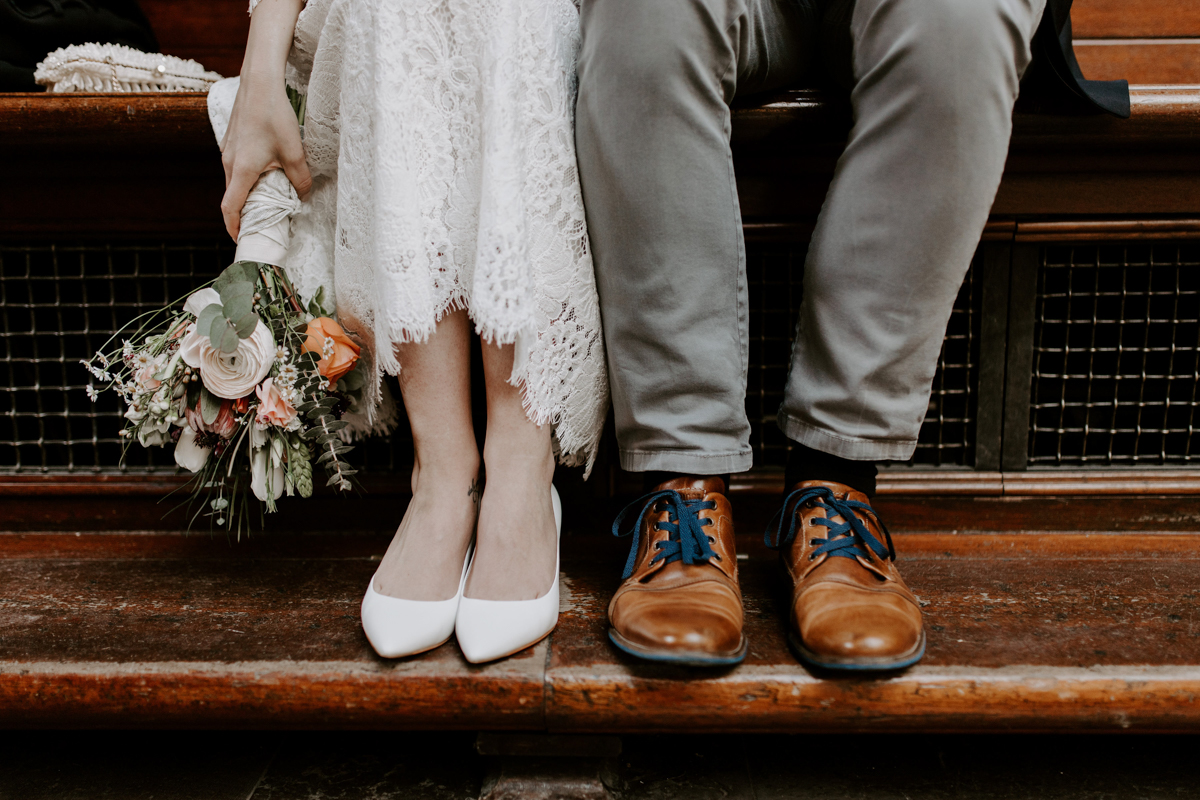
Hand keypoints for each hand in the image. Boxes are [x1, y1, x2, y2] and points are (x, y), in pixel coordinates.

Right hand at [220, 76, 311, 240]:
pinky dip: (247, 178)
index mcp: (242, 170)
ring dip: (248, 194)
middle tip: (262, 224)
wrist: (259, 83)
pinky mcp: (232, 141)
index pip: (230, 207)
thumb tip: (302, 195)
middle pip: (233, 196)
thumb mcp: (294, 152)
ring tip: (268, 201)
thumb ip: (300, 179)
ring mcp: (228, 151)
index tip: (242, 238)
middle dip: (245, 213)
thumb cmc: (274, 115)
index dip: (234, 226)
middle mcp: (229, 162)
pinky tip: (266, 174)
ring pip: (235, 181)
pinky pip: (237, 168)